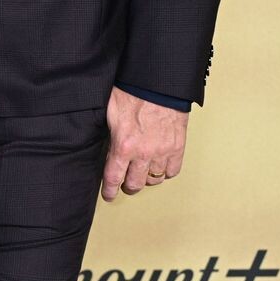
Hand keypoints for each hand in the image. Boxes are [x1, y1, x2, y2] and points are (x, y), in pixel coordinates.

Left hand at [101, 87, 188, 201]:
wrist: (157, 84)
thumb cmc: (131, 93)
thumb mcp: (109, 113)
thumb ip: (108, 133)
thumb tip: (102, 143)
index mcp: (123, 146)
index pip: (113, 177)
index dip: (110, 190)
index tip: (109, 195)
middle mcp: (143, 154)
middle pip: (135, 183)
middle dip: (128, 185)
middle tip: (125, 183)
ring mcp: (163, 152)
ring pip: (154, 179)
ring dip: (147, 178)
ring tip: (142, 173)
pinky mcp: (178, 147)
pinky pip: (172, 171)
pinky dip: (165, 172)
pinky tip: (159, 167)